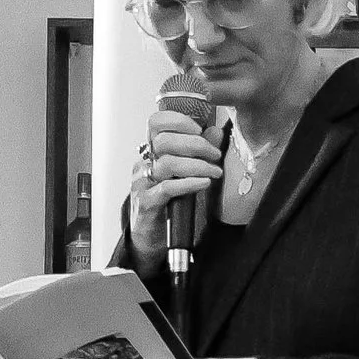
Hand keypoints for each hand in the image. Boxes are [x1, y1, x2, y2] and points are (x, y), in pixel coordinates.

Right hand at [128, 110, 223, 263]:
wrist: (153, 238)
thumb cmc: (171, 203)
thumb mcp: (188, 173)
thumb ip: (200, 152)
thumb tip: (215, 131)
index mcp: (152, 151)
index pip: (156, 123)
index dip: (178, 120)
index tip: (200, 129)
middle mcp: (144, 162)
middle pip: (165, 140)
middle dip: (196, 144)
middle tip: (216, 155)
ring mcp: (143, 182)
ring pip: (168, 163)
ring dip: (197, 165)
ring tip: (215, 173)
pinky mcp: (147, 202)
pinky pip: (168, 187)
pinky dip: (190, 183)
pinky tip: (204, 183)